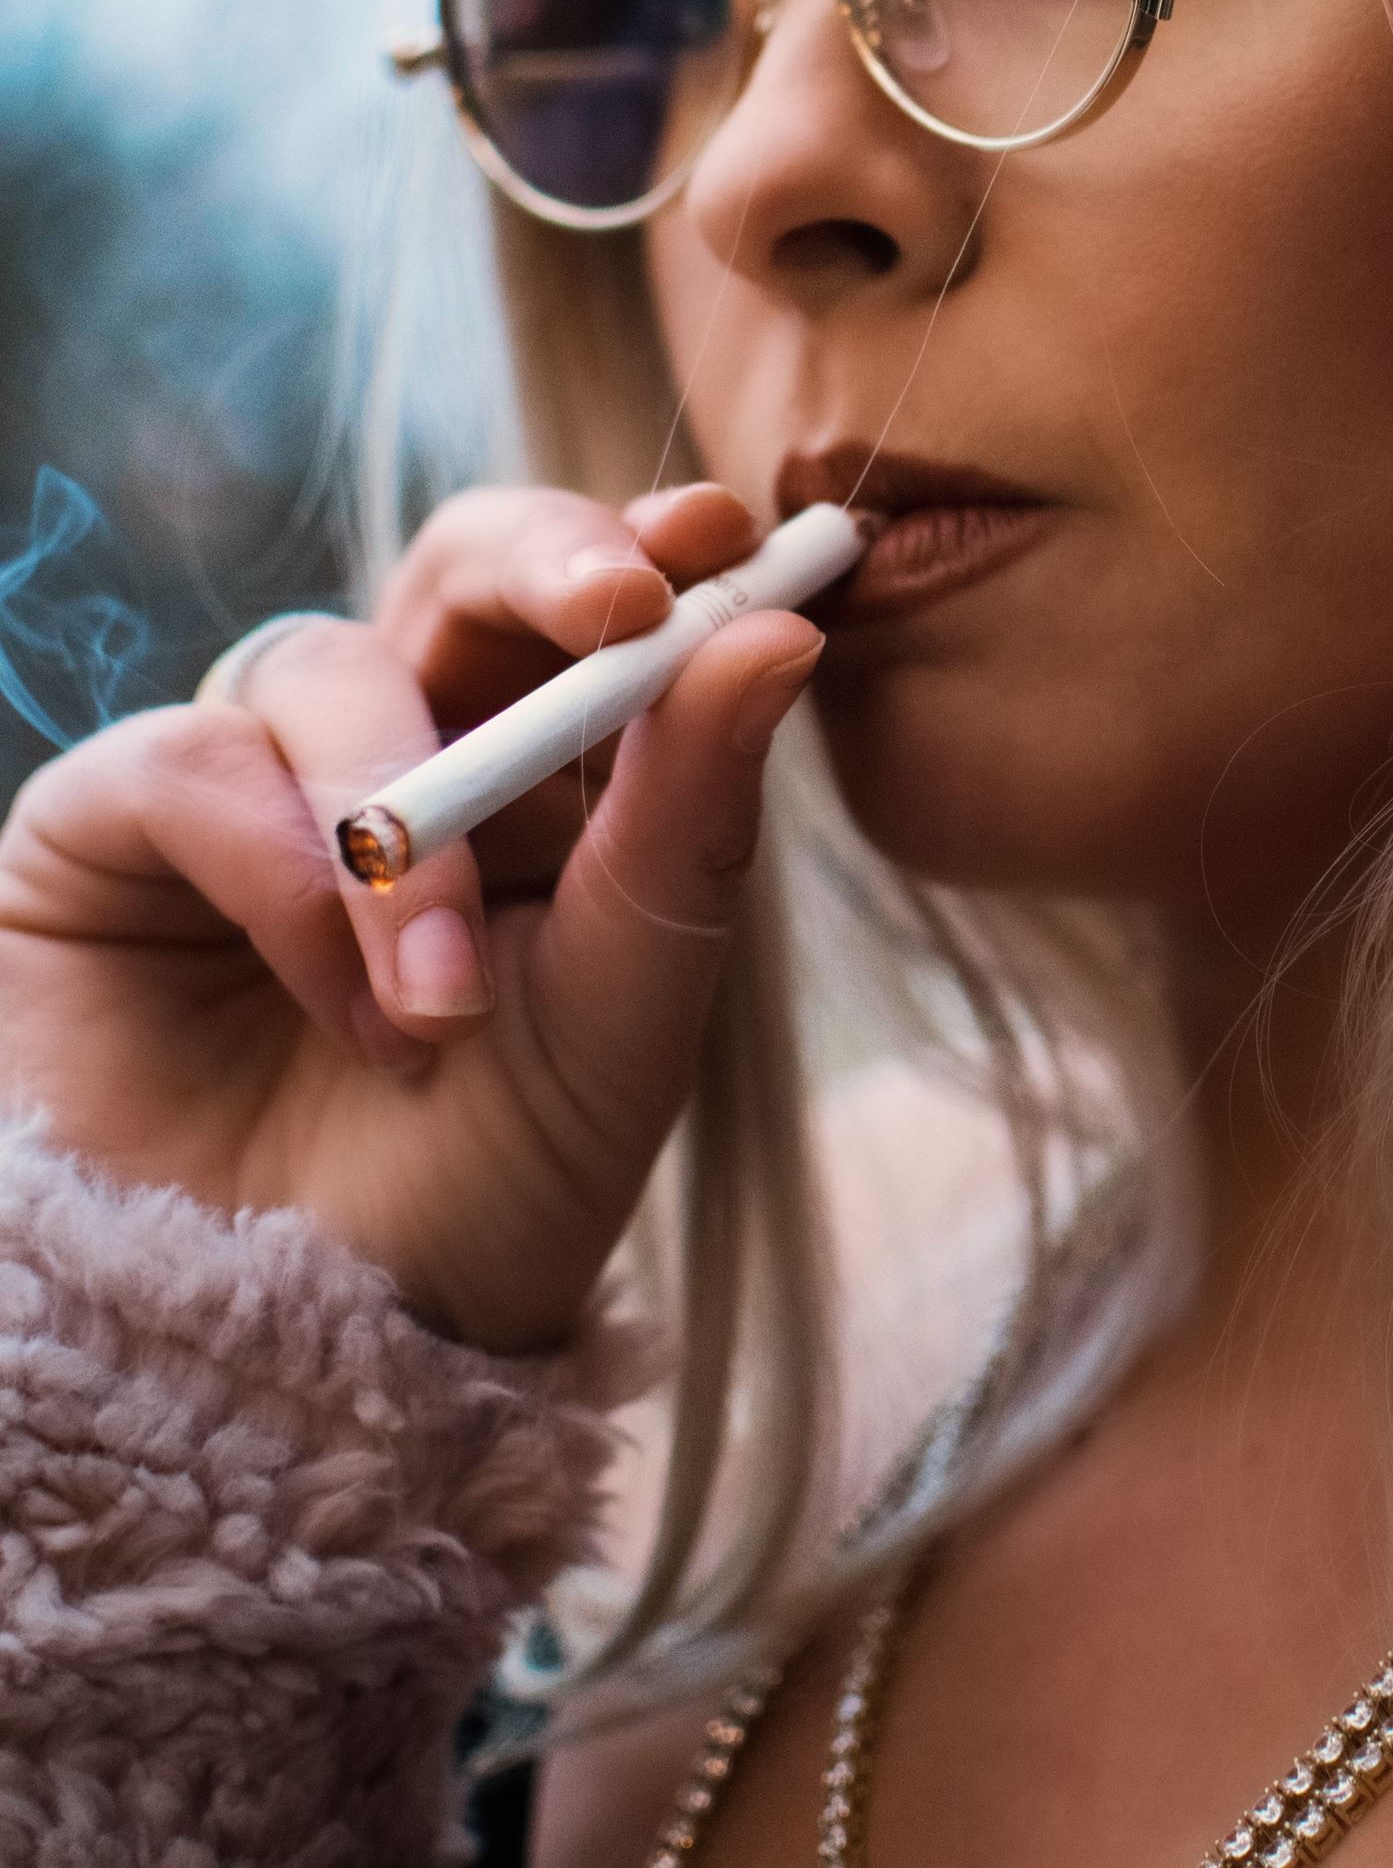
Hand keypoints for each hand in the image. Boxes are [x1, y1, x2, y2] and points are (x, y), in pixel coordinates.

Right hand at [0, 483, 821, 1351]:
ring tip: (439, 1005)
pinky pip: (195, 762)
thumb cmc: (484, 1191)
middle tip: (620, 604)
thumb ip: (688, 823)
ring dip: (408, 824)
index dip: (655, 548)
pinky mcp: (112, 825)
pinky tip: (337, 1006)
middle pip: (461, 567)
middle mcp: (402, 748)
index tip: (728, 531)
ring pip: (330, 669)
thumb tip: (779, 630)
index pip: (597, 609)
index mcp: (549, 777)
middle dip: (545, 561)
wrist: (298, 1362)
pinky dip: (284, 876)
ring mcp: (253, 779)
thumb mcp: (621, 1013)